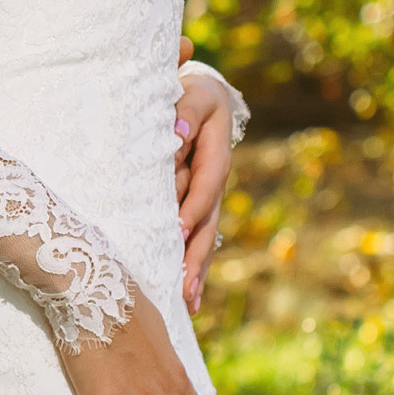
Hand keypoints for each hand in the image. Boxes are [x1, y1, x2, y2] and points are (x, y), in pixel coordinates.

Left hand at [172, 53, 236, 317]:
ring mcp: (207, 199)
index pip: (204, 184)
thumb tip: (178, 129)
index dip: (192, 206)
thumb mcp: (191, 91)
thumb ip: (185, 107)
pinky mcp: (196, 209)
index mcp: (215, 153)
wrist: (200, 98)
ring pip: (204, 238)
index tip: (178, 229)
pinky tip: (187, 299)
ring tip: (186, 302)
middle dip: (195, 256)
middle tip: (183, 287)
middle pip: (208, 223)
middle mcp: (215, 182)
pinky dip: (192, 267)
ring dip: (195, 270)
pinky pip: (197, 240)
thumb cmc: (189, 93)